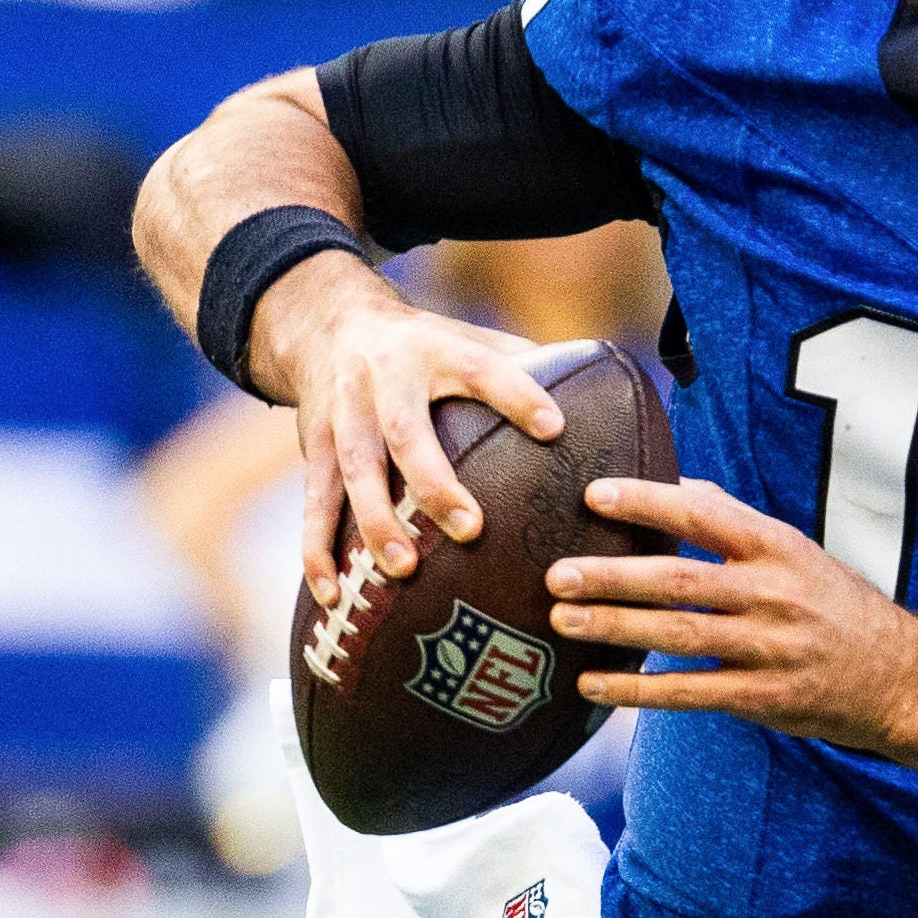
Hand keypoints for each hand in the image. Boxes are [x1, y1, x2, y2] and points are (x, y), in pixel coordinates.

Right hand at [259, 268, 563, 601]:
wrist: (325, 322)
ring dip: (375, 523)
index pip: (482, 370)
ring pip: (354, 472)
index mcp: (437, 351)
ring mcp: (344, 415)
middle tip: (469, 529)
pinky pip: (315, 504)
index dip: (517, 395)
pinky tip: (331, 596)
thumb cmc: (422, 347)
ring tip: (403, 569)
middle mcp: (385, 381)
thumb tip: (607, 392)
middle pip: (407, 432)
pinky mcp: (311, 447)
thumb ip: (525, 367)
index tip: (555, 428)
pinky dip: (317, 552)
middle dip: (434, 483)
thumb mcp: (467, 337)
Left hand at [547, 476, 917, 765]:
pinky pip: (689, 693)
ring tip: (562, 621)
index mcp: (777, 547)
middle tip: (558, 573)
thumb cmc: (836, 606)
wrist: (899, 678)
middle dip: (613, 576)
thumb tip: (676, 485)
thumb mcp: (797, 552)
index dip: (648, 502)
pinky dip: (638, 690)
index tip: (595, 495)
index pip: (704, 514)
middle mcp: (772, 594)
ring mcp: (767, 649)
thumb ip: (737, 522)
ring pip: (678, 635)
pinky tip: (594, 686)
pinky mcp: (762, 699)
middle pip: (680, 579)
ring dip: (615, 628)